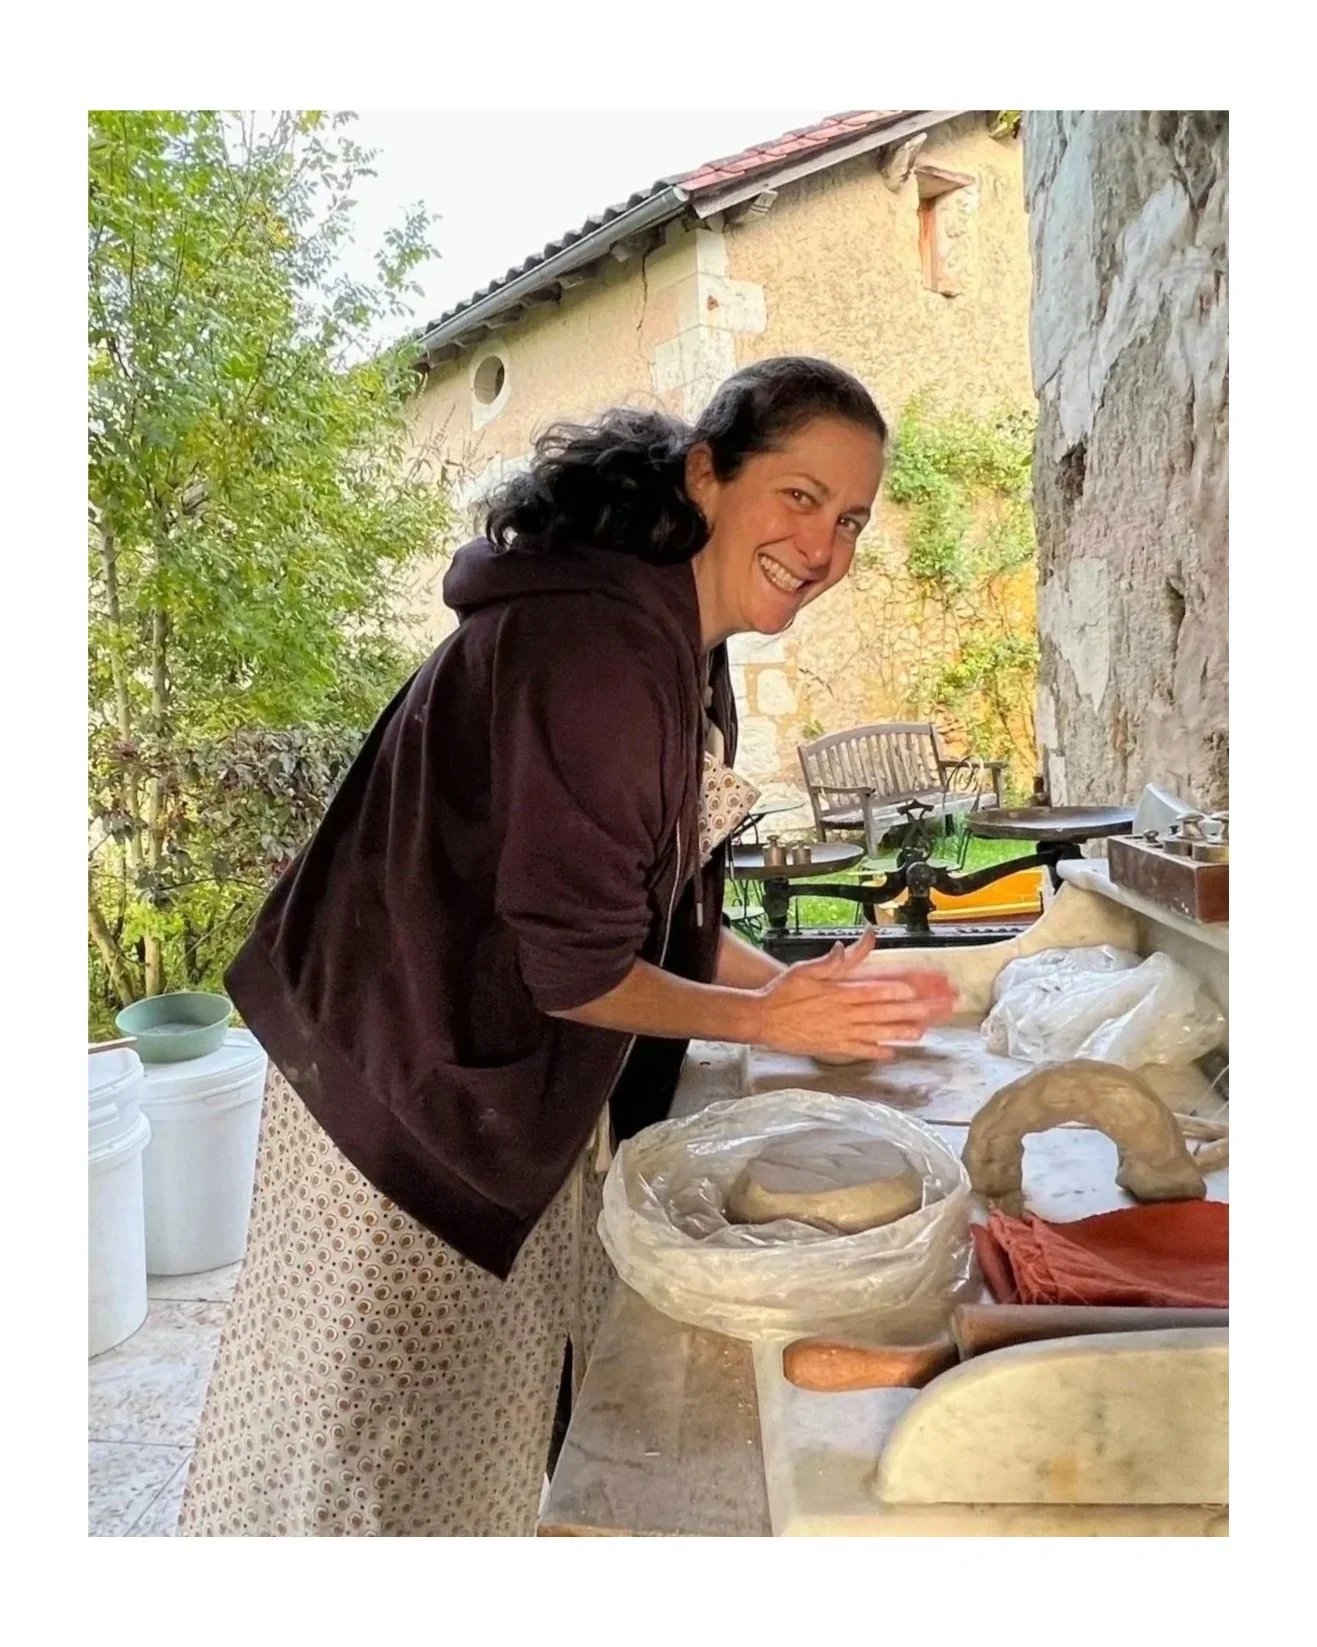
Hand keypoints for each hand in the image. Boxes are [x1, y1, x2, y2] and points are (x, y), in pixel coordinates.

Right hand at [752, 928, 954, 1062]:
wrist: (762, 1019)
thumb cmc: (783, 993)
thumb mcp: (804, 970)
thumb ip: (830, 961)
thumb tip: (848, 946)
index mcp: (837, 993)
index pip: (872, 991)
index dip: (895, 991)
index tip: (915, 991)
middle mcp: (843, 1014)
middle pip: (882, 1012)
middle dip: (910, 1011)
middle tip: (931, 1010)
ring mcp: (839, 1033)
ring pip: (876, 1032)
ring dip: (900, 1033)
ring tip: (921, 1033)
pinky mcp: (833, 1046)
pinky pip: (859, 1049)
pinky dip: (876, 1051)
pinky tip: (891, 1052)